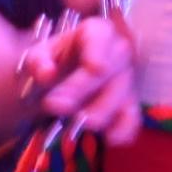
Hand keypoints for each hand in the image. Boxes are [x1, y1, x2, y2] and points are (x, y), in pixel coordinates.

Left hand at [22, 16, 139, 143]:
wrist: (61, 81)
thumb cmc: (54, 62)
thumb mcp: (39, 56)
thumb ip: (39, 62)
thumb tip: (47, 75)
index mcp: (95, 32)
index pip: (101, 36)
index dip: (99, 52)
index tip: (94, 69)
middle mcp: (117, 52)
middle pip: (111, 69)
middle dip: (84, 89)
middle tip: (55, 105)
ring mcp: (126, 79)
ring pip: (123, 94)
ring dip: (102, 111)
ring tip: (79, 123)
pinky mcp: (128, 104)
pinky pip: (133, 117)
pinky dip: (124, 129)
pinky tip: (110, 138)